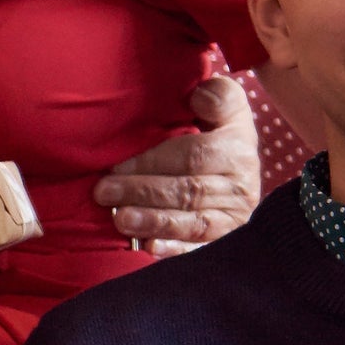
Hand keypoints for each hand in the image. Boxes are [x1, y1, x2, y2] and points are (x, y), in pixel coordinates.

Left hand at [91, 71, 261, 255]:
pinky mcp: (225, 240)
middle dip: (142, 192)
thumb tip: (200, 95)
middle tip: (103, 193)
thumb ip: (218, 98)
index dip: (152, 162)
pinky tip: (149, 247)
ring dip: (153, 221)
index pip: (193, 156)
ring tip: (120, 220)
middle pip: (188, 190)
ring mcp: (235, 217)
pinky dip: (174, 249)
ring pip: (192, 221)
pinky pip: (200, 248)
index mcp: (238, 149)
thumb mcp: (226, 109)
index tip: (115, 166)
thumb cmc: (218, 134)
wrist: (239, 172)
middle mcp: (241, 186)